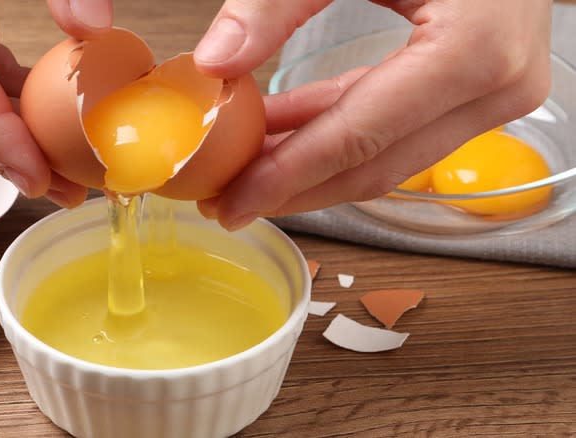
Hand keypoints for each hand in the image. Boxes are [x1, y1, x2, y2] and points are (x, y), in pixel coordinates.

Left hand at [194, 0, 552, 229]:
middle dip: (295, 188)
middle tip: (230, 201)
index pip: (359, 138)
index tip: (235, 200)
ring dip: (312, 165)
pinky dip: (338, 133)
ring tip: (247, 170)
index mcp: (475, 48)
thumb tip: (216, 61)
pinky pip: (398, 128)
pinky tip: (284, 134)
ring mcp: (495, 93)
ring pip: (387, 156)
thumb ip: (275, 4)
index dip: (289, 176)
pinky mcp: (479, 89)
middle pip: (375, 166)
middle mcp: (497, 86)